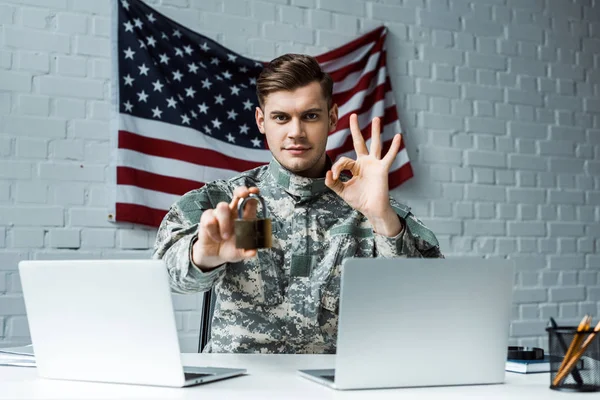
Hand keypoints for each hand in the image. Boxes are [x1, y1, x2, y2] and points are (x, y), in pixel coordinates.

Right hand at [191, 186, 259, 269]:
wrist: (215, 255)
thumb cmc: (231, 249)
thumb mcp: (241, 253)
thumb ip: (247, 252)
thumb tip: (253, 252)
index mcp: (245, 216)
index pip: (251, 200)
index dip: (253, 193)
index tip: (255, 191)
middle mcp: (233, 211)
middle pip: (238, 193)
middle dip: (241, 191)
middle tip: (244, 195)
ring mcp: (220, 213)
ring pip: (222, 207)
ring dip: (224, 224)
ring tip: (225, 237)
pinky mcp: (207, 217)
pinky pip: (210, 220)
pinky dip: (214, 232)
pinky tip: (216, 238)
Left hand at [325, 113, 402, 235]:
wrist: (371, 209)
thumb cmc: (359, 200)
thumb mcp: (341, 190)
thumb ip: (332, 182)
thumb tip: (327, 172)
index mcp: (355, 167)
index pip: (343, 160)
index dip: (337, 167)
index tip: (334, 175)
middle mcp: (365, 162)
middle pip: (360, 142)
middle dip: (356, 129)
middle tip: (353, 115)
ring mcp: (374, 164)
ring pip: (375, 144)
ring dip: (375, 131)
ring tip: (376, 118)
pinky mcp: (382, 169)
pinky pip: (389, 156)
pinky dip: (394, 147)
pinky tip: (398, 136)